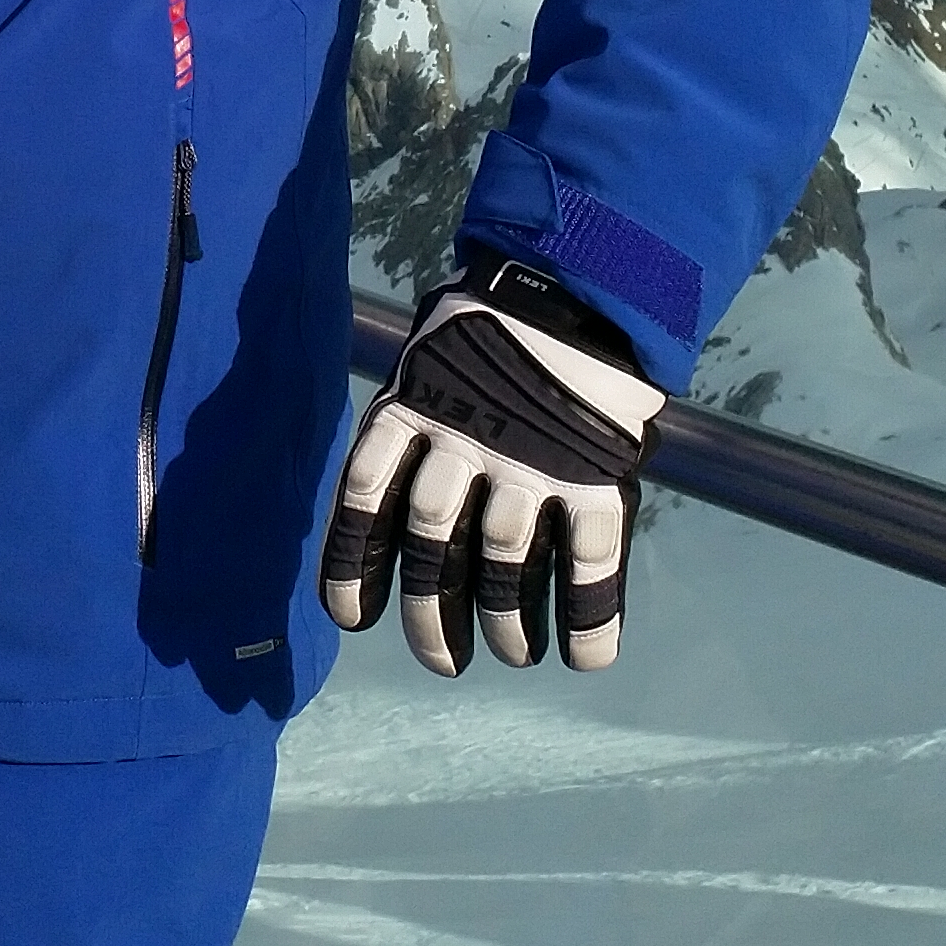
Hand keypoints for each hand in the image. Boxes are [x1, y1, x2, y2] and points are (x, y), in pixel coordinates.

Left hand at [322, 254, 664, 675]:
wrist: (580, 282)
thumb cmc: (491, 328)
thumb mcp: (430, 359)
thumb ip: (409, 423)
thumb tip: (378, 498)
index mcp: (413, 408)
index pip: (365, 494)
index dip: (352, 563)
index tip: (352, 620)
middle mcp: (464, 439)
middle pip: (430, 542)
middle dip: (430, 614)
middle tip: (442, 663)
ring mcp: (532, 460)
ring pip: (501, 561)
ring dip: (505, 622)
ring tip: (511, 656)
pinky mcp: (594, 473)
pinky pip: (589, 558)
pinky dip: (589, 613)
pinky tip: (586, 658)